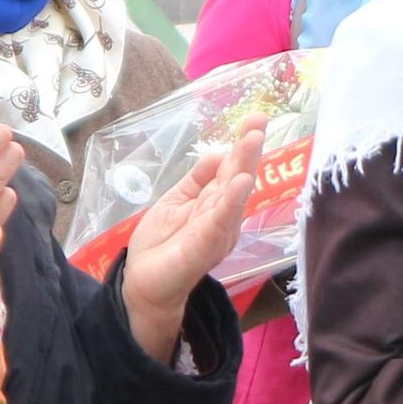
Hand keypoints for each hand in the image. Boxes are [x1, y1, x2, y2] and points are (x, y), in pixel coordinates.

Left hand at [120, 132, 259, 357]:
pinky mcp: (204, 248)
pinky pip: (219, 223)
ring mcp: (216, 232)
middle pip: (238, 177)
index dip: (242, 144)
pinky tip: (239, 183)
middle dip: (248, 149)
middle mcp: (223, 216)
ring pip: (233, 196)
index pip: (232, 169)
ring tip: (253, 140)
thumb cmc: (162, 245)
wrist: (144, 285)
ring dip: (244, 167)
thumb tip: (219, 152)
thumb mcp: (176, 200)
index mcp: (216, 203)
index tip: (254, 118)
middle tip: (259, 121)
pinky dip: (230, 203)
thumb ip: (198, 178)